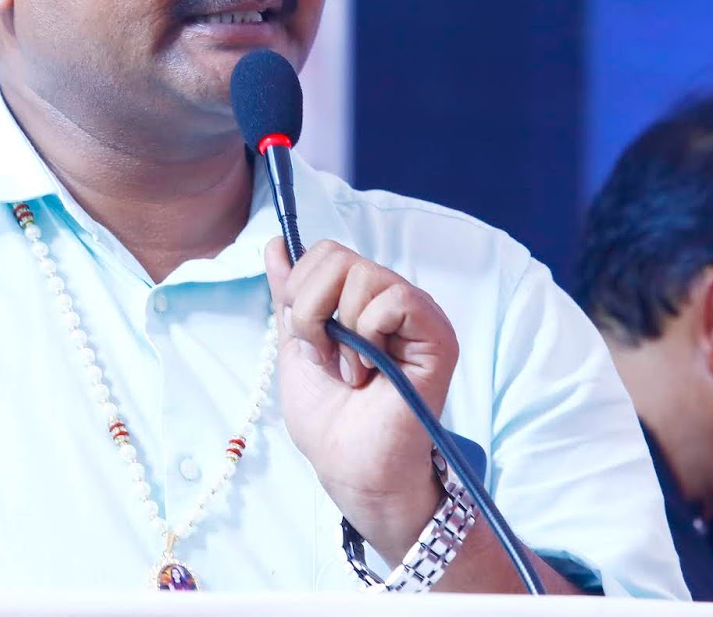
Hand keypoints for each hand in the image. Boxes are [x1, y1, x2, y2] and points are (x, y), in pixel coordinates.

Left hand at [265, 236, 458, 564]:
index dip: (301, 292)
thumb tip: (276, 243)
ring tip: (352, 370)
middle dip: (312, 308)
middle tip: (326, 354)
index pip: (325, 252)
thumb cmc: (328, 418)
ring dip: (340, 329)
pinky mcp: (437, 335)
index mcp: (363, 298)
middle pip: (336, 255)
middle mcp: (393, 298)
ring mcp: (418, 314)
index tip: (309, 340)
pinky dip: (368, 336)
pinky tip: (371, 372)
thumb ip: (290, 295)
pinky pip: (394, 299)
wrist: (349, 468)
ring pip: (361, 273)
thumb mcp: (296, 345)